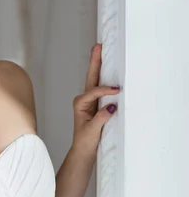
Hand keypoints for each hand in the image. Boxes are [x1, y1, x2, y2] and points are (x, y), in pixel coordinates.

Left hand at [72, 43, 119, 158]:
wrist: (84, 150)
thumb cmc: (85, 141)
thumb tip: (111, 106)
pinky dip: (106, 77)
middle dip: (95, 62)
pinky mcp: (97, 104)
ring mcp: (90, 101)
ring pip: (95, 80)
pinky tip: (110, 69)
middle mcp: (84, 99)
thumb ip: (101, 118)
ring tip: (101, 51)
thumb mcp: (93, 130)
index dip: (105, 90)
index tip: (117, 90)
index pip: (94, 92)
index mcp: (80, 103)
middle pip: (91, 77)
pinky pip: (102, 88)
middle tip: (97, 47)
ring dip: (99, 66)